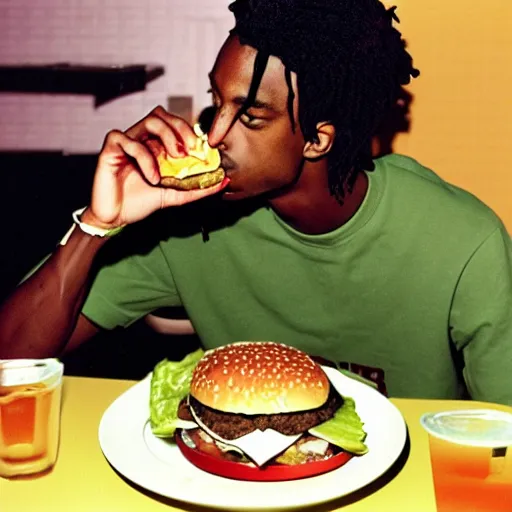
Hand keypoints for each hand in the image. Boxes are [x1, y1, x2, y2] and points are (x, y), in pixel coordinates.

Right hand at [82, 106, 226, 228]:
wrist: (116, 218)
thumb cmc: (141, 202)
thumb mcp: (176, 195)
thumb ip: (198, 188)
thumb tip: (223, 180)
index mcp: (156, 146)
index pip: (174, 125)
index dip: (190, 132)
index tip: (202, 150)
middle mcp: (142, 139)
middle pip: (162, 115)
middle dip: (181, 128)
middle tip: (191, 149)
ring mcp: (126, 142)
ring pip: (149, 121)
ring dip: (167, 137)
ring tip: (175, 159)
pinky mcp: (110, 149)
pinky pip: (127, 140)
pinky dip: (144, 157)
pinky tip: (152, 177)